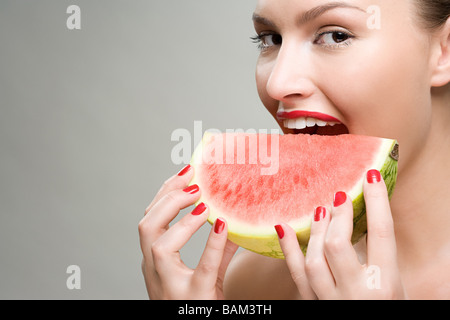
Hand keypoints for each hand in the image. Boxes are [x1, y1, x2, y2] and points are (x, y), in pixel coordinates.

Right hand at [138, 165, 238, 299]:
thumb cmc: (199, 305)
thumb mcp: (207, 274)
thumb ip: (218, 249)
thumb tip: (233, 221)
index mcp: (155, 262)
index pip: (151, 220)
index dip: (164, 193)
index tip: (184, 172)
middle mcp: (155, 271)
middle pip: (147, 226)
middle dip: (167, 198)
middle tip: (193, 181)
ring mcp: (170, 286)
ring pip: (158, 245)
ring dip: (180, 218)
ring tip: (202, 202)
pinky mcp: (192, 298)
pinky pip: (202, 269)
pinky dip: (211, 244)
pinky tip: (221, 226)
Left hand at [276, 169, 406, 299]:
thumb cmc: (387, 309)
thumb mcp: (396, 288)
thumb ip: (382, 257)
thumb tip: (372, 218)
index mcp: (386, 286)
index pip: (382, 235)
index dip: (376, 202)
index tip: (370, 176)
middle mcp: (357, 293)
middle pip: (341, 245)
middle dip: (339, 215)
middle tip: (339, 195)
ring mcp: (331, 300)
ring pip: (315, 259)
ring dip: (316, 229)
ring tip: (320, 209)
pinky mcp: (312, 304)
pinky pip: (296, 274)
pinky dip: (288, 249)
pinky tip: (281, 226)